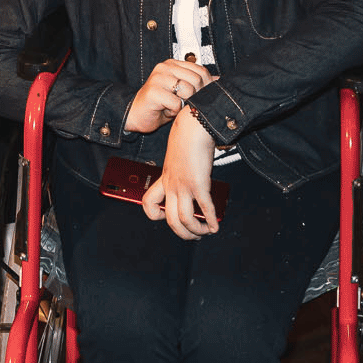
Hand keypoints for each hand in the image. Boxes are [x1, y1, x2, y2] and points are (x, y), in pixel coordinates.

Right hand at [124, 58, 216, 134]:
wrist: (136, 115)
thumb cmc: (160, 104)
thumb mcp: (182, 92)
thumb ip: (198, 84)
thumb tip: (220, 80)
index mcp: (173, 64)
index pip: (201, 70)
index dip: (206, 86)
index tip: (200, 98)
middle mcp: (165, 67)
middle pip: (196, 80)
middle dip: (195, 96)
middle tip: (186, 105)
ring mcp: (158, 78)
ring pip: (187, 90)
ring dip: (183, 104)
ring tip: (174, 107)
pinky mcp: (153, 91)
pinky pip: (175, 103)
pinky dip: (173, 112)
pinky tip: (165, 111)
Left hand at [143, 108, 219, 239]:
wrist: (193, 126)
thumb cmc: (187, 138)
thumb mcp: (177, 158)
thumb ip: (181, 170)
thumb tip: (193, 178)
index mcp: (164, 179)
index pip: (148, 203)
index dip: (155, 215)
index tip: (167, 216)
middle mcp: (171, 185)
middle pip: (170, 220)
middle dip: (183, 233)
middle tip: (194, 235)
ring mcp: (183, 186)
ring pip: (184, 220)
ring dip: (196, 231)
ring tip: (205, 232)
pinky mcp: (199, 183)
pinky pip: (204, 208)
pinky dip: (210, 221)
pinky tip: (215, 227)